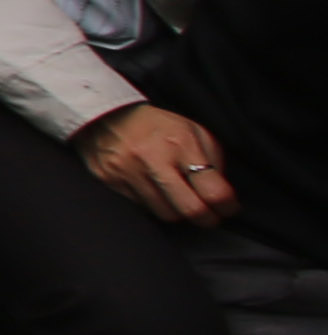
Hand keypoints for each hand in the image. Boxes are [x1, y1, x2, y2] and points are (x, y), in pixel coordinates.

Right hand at [83, 100, 236, 225]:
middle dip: (207, 218)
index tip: (229, 208)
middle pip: (190, 209)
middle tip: (210, 217)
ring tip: (178, 199)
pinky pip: (141, 208)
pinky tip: (154, 190)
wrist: (105, 115)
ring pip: (166, 214)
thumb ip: (212, 160)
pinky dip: (153, 204)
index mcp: (180, 143)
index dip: (228, 206)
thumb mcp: (192, 131)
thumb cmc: (157, 125)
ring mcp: (129, 172)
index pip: (214, 190)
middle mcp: (154, 159)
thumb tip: (220, 195)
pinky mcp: (110, 181)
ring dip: (177, 211)